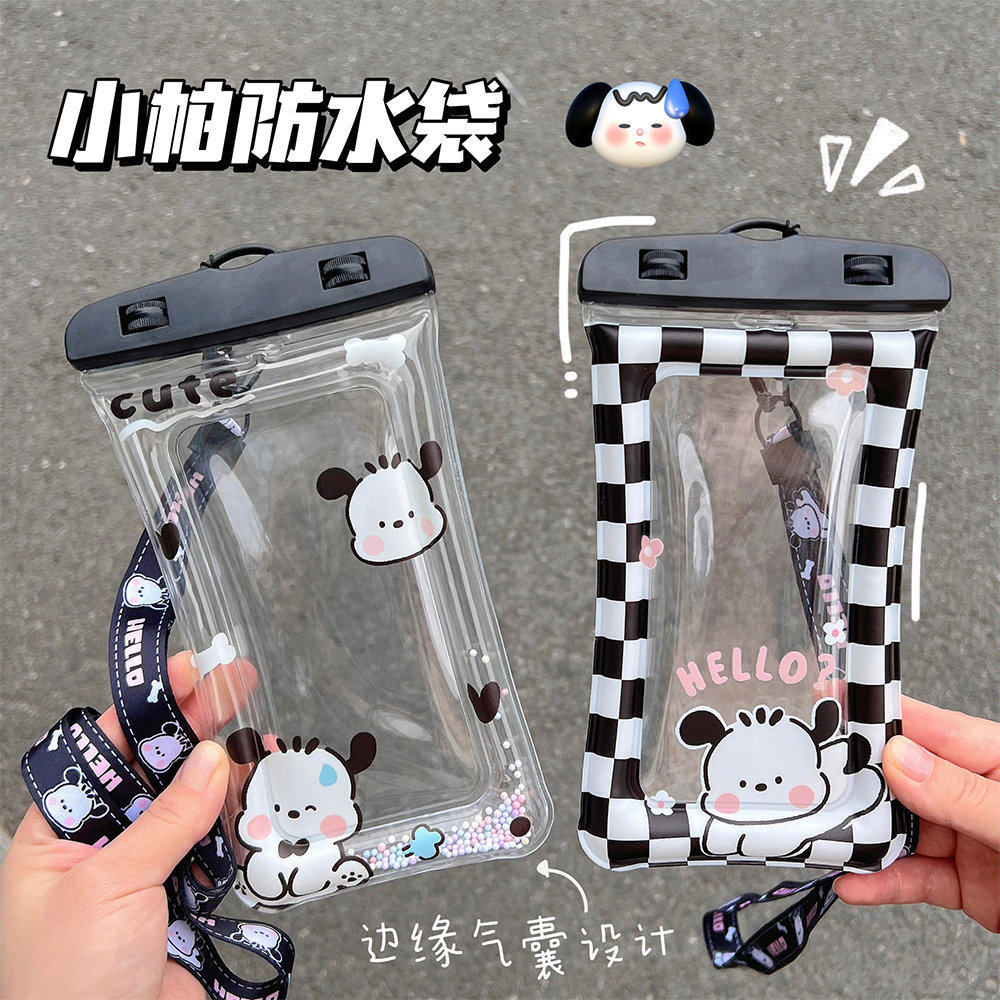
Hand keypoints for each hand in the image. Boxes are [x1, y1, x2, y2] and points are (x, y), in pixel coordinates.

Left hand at [0, 652, 255, 999]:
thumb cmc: (65, 986)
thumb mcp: (109, 885)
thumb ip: (166, 819)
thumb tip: (210, 759)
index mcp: (60, 836)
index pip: (105, 752)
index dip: (147, 708)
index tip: (187, 670)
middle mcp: (103, 848)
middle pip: (156, 771)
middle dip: (196, 727)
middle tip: (236, 682)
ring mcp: (146, 875)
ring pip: (193, 806)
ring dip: (227, 772)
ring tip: (259, 735)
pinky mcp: (185, 903)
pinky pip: (216, 849)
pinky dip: (241, 822)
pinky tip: (260, 794)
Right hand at [835, 696, 999, 932]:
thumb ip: (964, 793)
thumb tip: (901, 759)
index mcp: (990, 756)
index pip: (917, 725)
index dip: (867, 714)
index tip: (821, 708)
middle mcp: (971, 791)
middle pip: (895, 779)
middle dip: (852, 785)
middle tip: (808, 788)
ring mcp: (966, 836)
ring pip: (896, 829)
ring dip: (859, 838)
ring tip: (825, 842)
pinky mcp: (965, 883)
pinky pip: (912, 877)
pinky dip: (880, 881)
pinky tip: (856, 882)